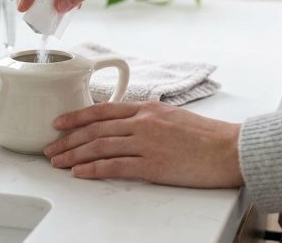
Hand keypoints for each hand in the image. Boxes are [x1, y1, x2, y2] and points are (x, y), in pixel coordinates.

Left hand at [43, 102, 243, 187]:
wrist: (231, 149)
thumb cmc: (207, 136)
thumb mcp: (173, 116)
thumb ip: (147, 119)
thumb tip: (128, 125)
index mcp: (146, 109)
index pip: (102, 110)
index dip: (76, 116)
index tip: (58, 123)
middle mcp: (142, 123)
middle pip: (94, 130)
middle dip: (68, 139)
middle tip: (50, 147)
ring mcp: (146, 144)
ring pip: (99, 147)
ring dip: (73, 154)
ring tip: (57, 162)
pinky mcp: (152, 166)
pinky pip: (114, 167)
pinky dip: (92, 169)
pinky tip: (79, 173)